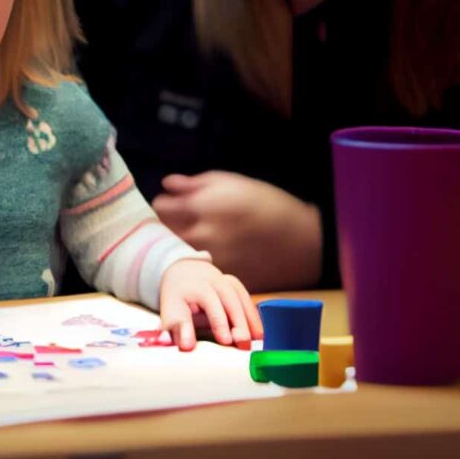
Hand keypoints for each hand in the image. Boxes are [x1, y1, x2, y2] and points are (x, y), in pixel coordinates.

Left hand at [152, 171, 321, 291]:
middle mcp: (201, 234)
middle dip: (168, 225)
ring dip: (180, 244)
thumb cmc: (267, 204)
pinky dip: (198, 262)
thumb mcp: (231, 182)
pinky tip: (214, 253)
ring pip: (178, 252)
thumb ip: (194, 184)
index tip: (172, 204)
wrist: (299, 240)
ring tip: (200, 237)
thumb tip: (168, 184)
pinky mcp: (218, 276)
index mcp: (201, 206)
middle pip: (164, 232)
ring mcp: (208, 258)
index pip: (160, 207)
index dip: (165, 203)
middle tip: (184, 221)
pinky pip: (198, 268)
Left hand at [159, 259, 262, 351]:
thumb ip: (178, 327)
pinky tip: (258, 336)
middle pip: (230, 301)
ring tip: (255, 344)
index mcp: (197, 286)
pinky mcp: (237, 287)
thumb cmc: (178, 297)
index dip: (218, 322)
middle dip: (238, 323)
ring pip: (242, 300)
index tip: (225, 340)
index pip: (210, 303)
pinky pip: (248, 302)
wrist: (185, 271)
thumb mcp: (171, 309)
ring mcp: (228, 282)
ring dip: (250, 322)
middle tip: (243, 344)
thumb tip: (186, 345)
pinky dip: (254, 318)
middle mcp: (215, 281)